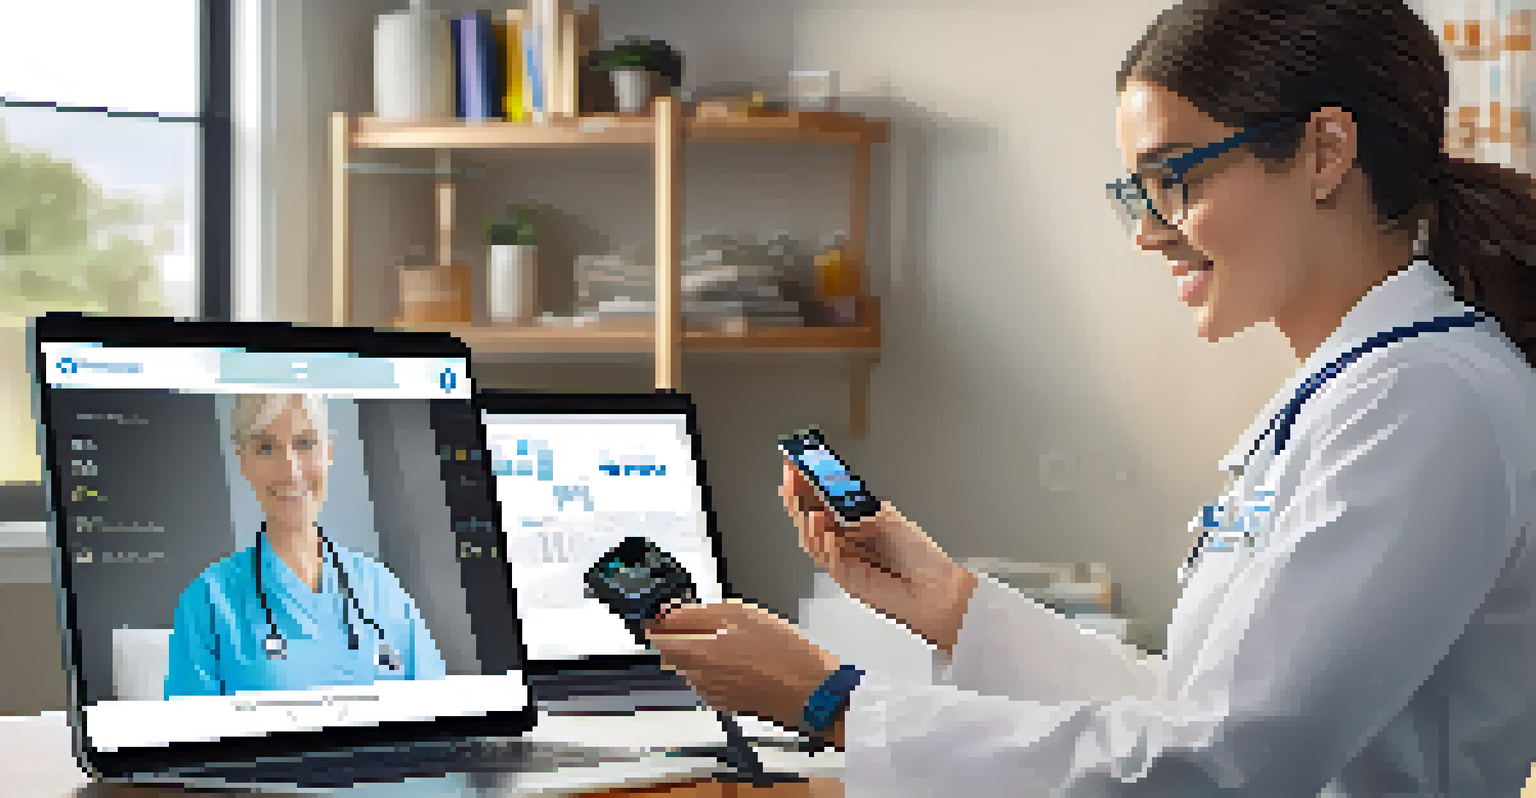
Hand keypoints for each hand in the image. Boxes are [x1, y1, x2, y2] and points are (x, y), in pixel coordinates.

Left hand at [645, 599, 838, 732]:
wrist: (808, 690)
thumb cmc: (780, 651)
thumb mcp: (739, 615)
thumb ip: (697, 614)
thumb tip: (668, 614)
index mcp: (696, 654)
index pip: (657, 640)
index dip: (659, 624)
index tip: (666, 615)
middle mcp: (697, 678)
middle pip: (672, 655)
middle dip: (681, 637)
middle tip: (707, 623)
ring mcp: (710, 693)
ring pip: (690, 668)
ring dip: (700, 653)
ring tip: (733, 641)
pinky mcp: (724, 703)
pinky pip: (708, 682)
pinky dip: (716, 669)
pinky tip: (742, 660)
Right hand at [780, 458, 977, 653]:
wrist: (933, 588)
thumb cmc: (917, 556)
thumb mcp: (889, 519)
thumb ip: (860, 508)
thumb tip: (836, 493)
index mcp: (853, 521)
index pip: (822, 499)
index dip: (807, 483)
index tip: (796, 463)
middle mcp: (843, 539)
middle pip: (809, 517)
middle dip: (797, 497)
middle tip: (789, 477)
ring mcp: (841, 559)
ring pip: (811, 539)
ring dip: (806, 521)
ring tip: (805, 504)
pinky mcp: (845, 578)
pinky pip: (828, 559)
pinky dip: (825, 544)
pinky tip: (826, 531)